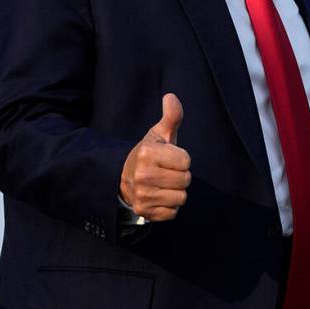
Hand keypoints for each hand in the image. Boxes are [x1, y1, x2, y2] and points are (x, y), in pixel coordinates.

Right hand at [119, 93, 190, 220]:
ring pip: (181, 197)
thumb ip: (171, 116)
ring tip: (163, 184)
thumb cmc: (149, 154)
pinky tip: (159, 196)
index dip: (181, 159)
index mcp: (147, 153)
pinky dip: (169, 206)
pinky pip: (173, 212)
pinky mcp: (144, 211)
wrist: (124, 178)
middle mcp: (142, 175)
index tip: (170, 158)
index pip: (186, 161)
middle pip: (185, 180)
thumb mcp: (158, 134)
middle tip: (167, 171)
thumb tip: (171, 96)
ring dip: (176, 191)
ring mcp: (142, 195)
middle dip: (180, 175)